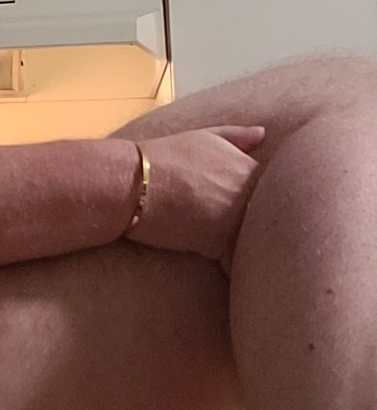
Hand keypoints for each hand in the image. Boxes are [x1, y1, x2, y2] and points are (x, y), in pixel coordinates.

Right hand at [124, 126, 264, 264]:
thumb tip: (262, 134)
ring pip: (258, 241)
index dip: (268, 206)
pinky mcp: (218, 243)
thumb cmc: (163, 157)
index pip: (278, 191)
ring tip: (254, 263)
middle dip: (268, 230)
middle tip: (268, 244)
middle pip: (272, 218)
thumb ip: (237, 136)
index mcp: (251, 168)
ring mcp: (236, 218)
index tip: (262, 216)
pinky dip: (239, 270)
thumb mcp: (203, 136)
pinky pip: (239, 262)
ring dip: (258, 252)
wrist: (131, 183)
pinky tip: (237, 275)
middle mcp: (250, 192)